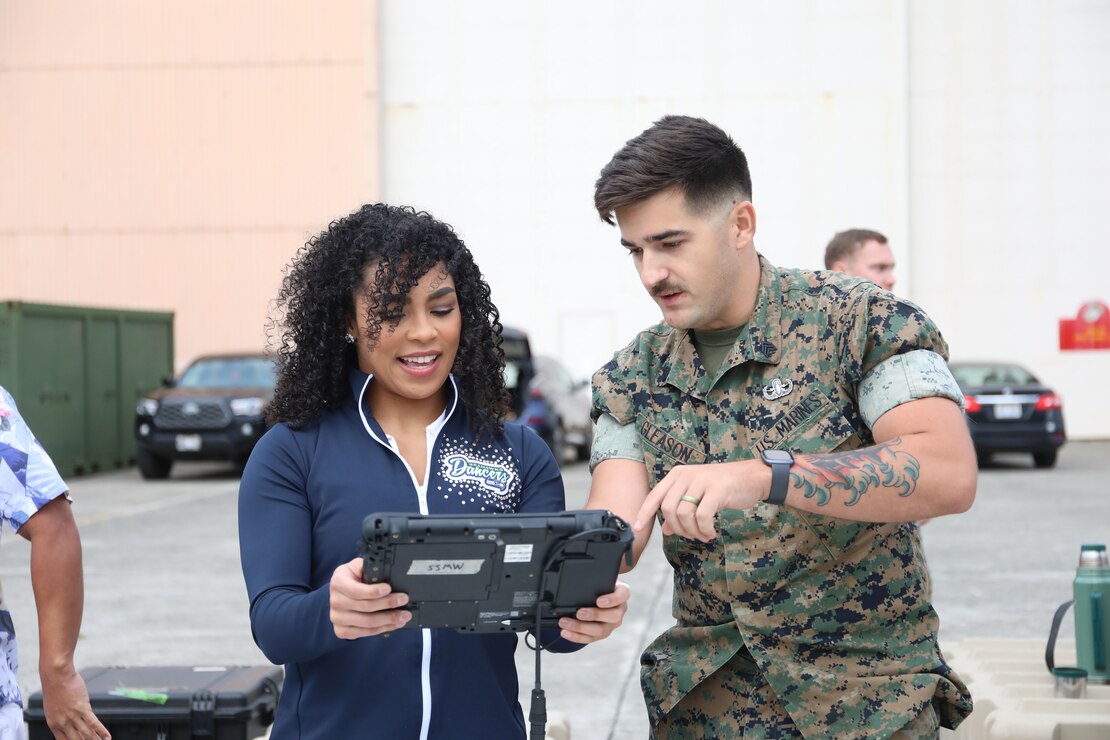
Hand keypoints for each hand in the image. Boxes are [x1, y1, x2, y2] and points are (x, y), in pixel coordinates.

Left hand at [40, 666, 110, 738]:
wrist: (56, 675)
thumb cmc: (54, 687)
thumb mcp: (54, 706)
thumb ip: (61, 716)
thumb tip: (71, 720)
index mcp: (53, 724)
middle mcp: (63, 723)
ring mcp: (72, 716)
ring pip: (86, 734)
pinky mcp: (82, 708)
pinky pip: (93, 723)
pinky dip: (102, 731)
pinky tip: (107, 737)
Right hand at [329, 557, 410, 637]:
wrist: (340, 593)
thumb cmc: (352, 578)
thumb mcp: (357, 567)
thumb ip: (369, 567)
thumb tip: (387, 571)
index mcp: (338, 583)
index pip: (356, 590)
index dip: (373, 591)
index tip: (389, 588)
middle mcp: (335, 601)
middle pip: (365, 607)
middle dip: (388, 604)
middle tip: (404, 600)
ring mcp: (338, 618)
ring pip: (368, 622)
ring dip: (389, 619)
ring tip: (404, 615)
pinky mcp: (342, 631)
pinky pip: (365, 632)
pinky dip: (383, 629)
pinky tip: (394, 624)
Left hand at [557, 582, 629, 643]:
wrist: (600, 595)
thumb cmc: (599, 585)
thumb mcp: (600, 579)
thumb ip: (594, 580)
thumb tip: (576, 580)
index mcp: (621, 593)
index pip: (622, 595)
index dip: (612, 599)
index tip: (599, 601)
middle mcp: (619, 610)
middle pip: (613, 616)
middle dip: (595, 615)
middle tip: (579, 613)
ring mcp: (612, 624)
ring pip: (600, 630)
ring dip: (581, 627)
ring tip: (565, 623)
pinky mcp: (602, 633)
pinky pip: (590, 638)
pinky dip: (577, 636)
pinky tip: (566, 632)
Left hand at [633, 460, 768, 541]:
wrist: (752, 477)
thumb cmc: (723, 487)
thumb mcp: (697, 495)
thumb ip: (679, 509)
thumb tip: (665, 529)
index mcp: (677, 475)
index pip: (654, 496)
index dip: (644, 513)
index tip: (636, 529)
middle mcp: (686, 475)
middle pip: (668, 509)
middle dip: (677, 529)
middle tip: (691, 536)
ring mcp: (700, 480)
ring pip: (683, 514)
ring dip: (692, 531)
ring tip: (702, 536)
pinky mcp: (716, 489)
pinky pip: (702, 516)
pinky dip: (705, 529)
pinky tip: (711, 533)